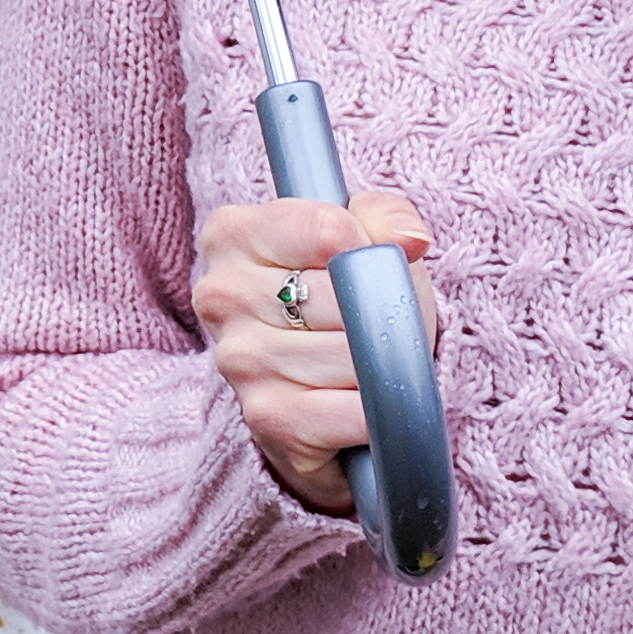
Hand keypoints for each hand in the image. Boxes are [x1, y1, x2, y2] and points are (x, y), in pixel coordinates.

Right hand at [192, 191, 437, 514]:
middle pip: (345, 294)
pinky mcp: (267, 417)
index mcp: (231, 235)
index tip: (373, 263)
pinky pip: (355, 410)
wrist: (320, 386)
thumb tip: (411, 239)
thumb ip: (385, 215)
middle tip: (379, 319)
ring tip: (369, 360)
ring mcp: (239, 360)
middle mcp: (221, 295)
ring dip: (384, 362)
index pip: (328, 229)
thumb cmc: (341, 298)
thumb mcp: (363, 237)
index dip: (372, 249)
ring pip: (355, 353)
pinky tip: (363, 401)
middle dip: (382, 310)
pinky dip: (378, 409)